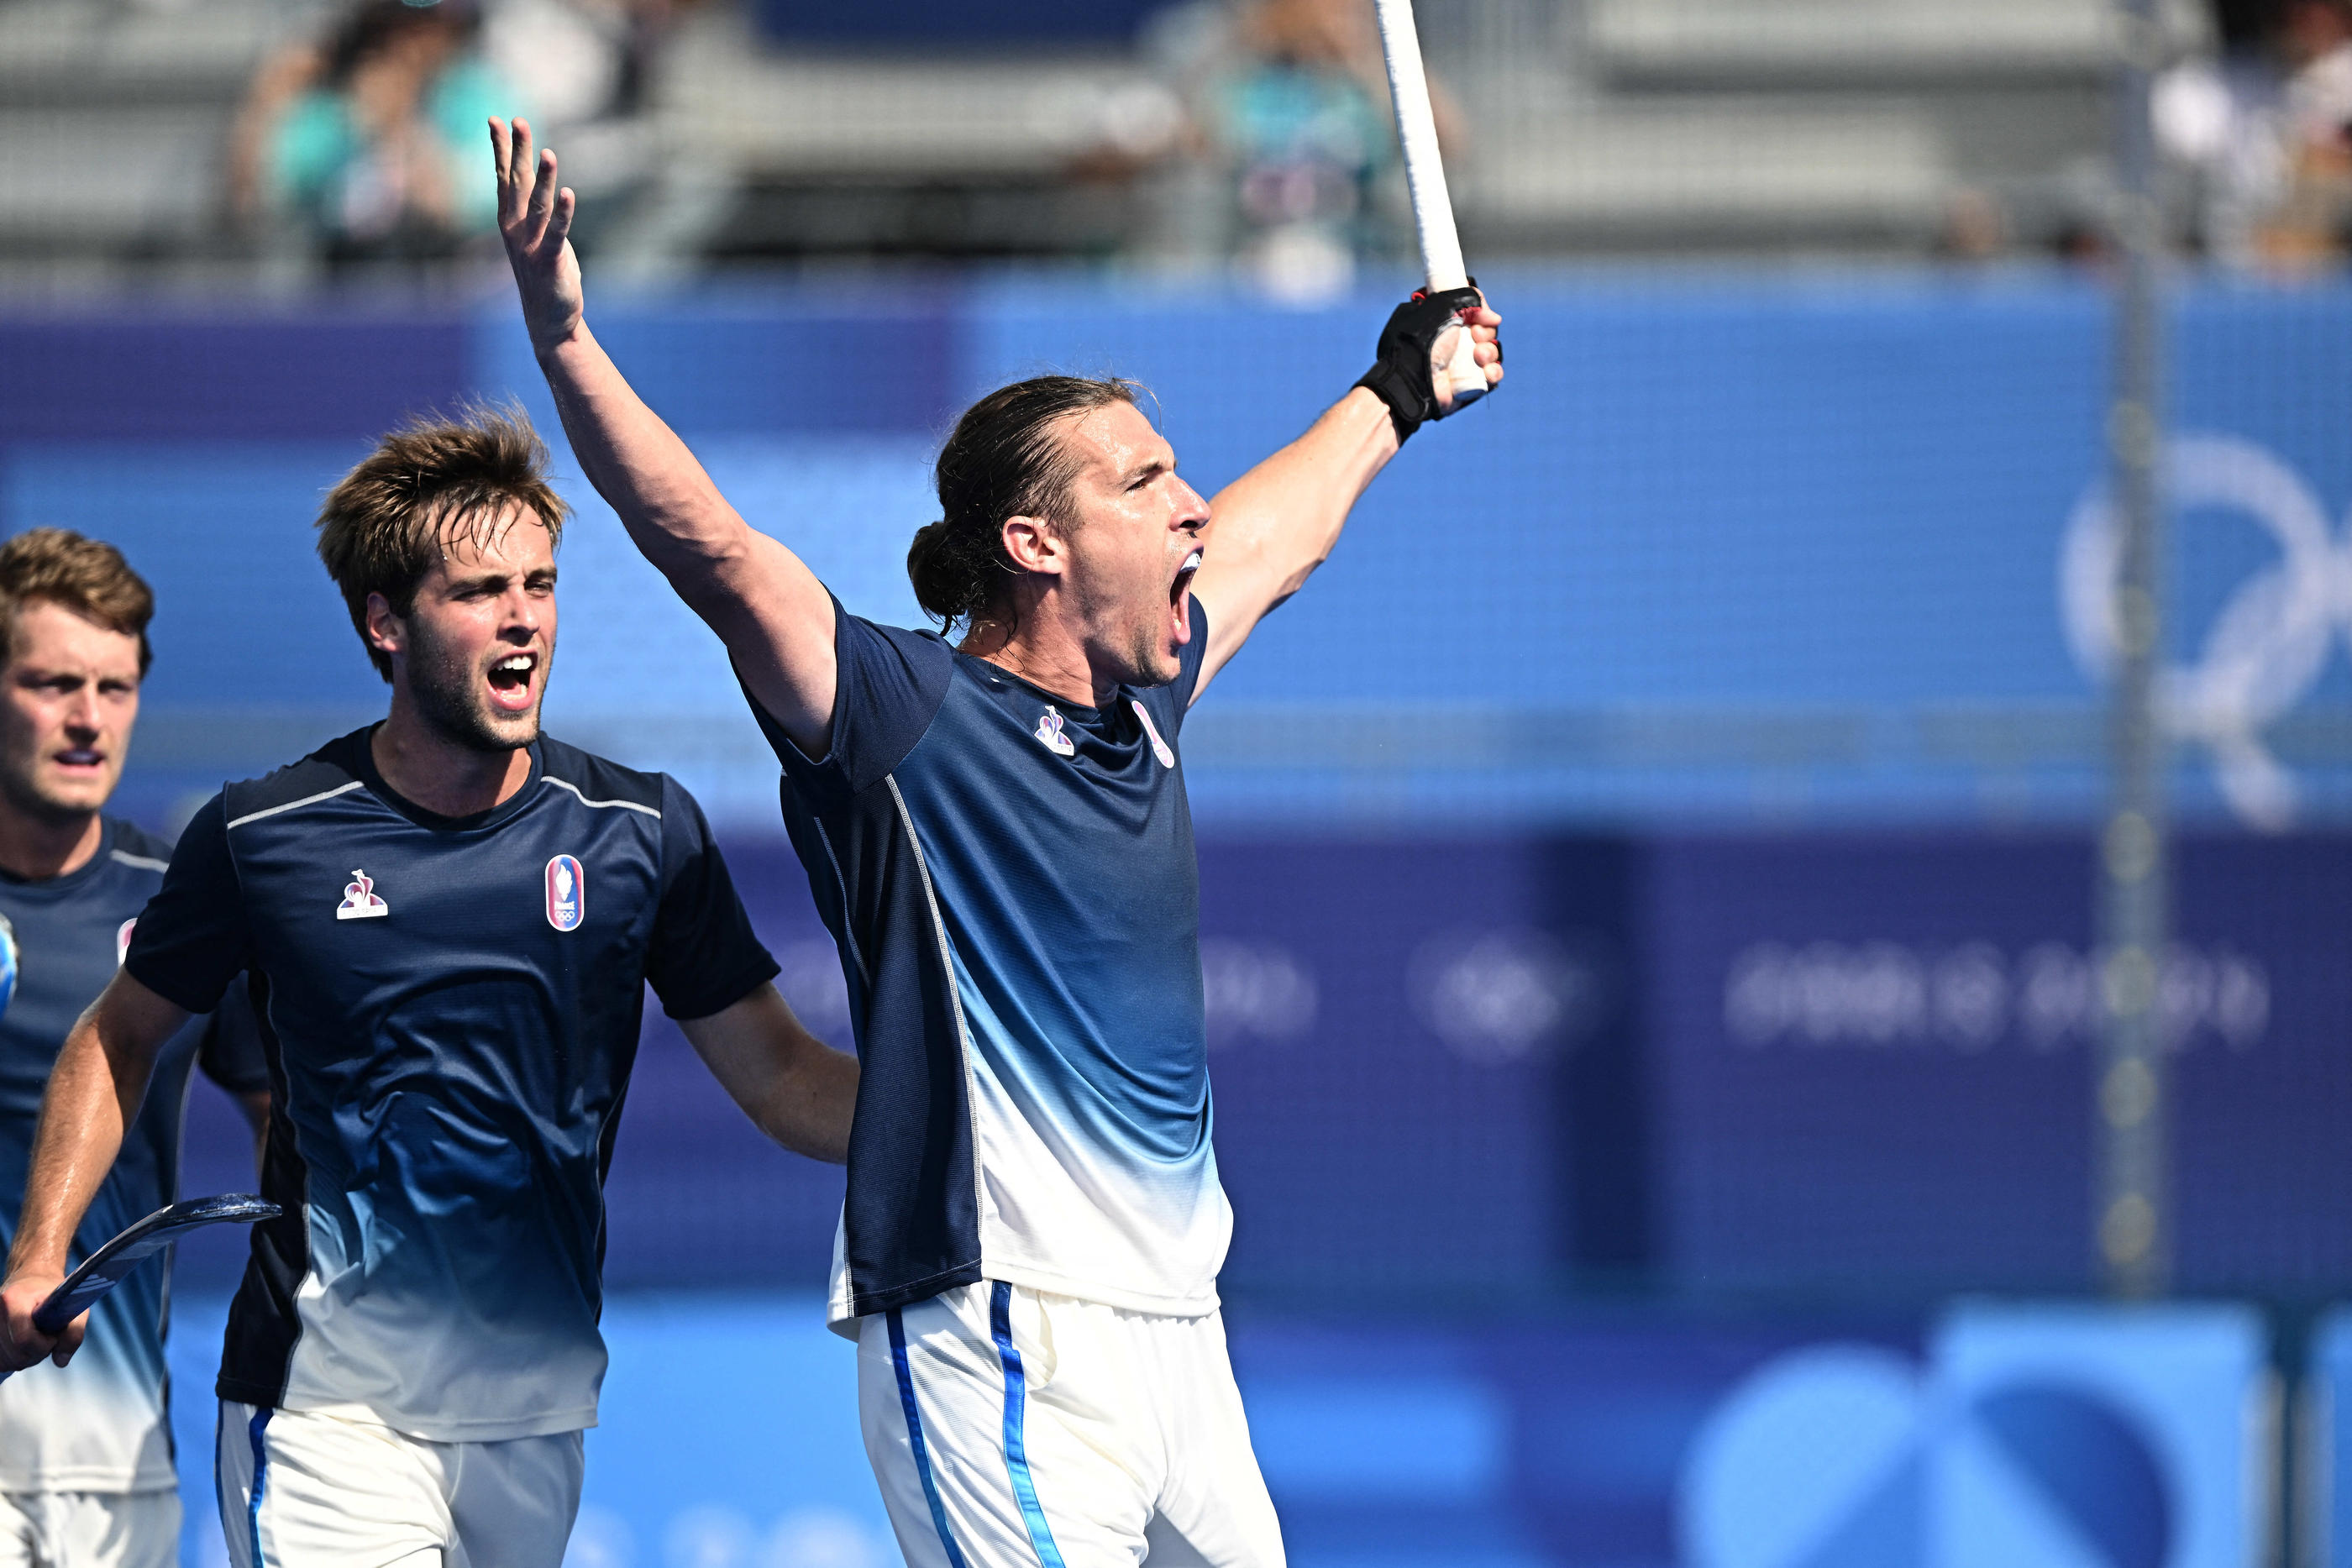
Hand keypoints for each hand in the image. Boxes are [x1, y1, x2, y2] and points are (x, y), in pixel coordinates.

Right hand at [0, 1269, 77, 1373]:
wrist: (33, 1278)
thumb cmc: (54, 1293)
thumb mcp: (73, 1306)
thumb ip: (74, 1333)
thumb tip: (61, 1361)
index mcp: (13, 1299)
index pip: (24, 1338)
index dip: (43, 1345)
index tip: (53, 1337)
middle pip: (15, 1354)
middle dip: (37, 1353)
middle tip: (48, 1339)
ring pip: (6, 1361)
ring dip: (26, 1358)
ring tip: (36, 1339)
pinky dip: (13, 1360)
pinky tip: (23, 1346)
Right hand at [490, 117, 583, 354]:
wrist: (549, 319)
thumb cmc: (544, 272)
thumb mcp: (534, 235)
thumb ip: (533, 209)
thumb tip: (534, 180)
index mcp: (509, 220)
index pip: (503, 176)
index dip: (501, 148)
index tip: (495, 119)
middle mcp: (515, 229)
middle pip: (516, 182)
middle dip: (518, 150)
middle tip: (517, 120)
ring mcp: (531, 245)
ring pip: (536, 204)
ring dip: (542, 178)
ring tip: (547, 152)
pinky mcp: (550, 261)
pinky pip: (557, 233)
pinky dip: (562, 213)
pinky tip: (567, 193)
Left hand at [1354, 285, 1504, 440]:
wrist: (1412, 379)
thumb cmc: (1421, 342)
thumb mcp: (1440, 307)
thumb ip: (1465, 297)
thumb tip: (1493, 317)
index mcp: (1446, 324)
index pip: (1475, 315)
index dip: (1482, 314)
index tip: (1481, 317)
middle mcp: (1455, 344)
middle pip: (1487, 333)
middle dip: (1487, 333)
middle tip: (1476, 335)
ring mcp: (1463, 365)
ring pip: (1492, 353)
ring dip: (1490, 352)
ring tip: (1479, 357)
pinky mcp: (1470, 385)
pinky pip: (1491, 376)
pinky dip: (1494, 373)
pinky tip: (1487, 372)